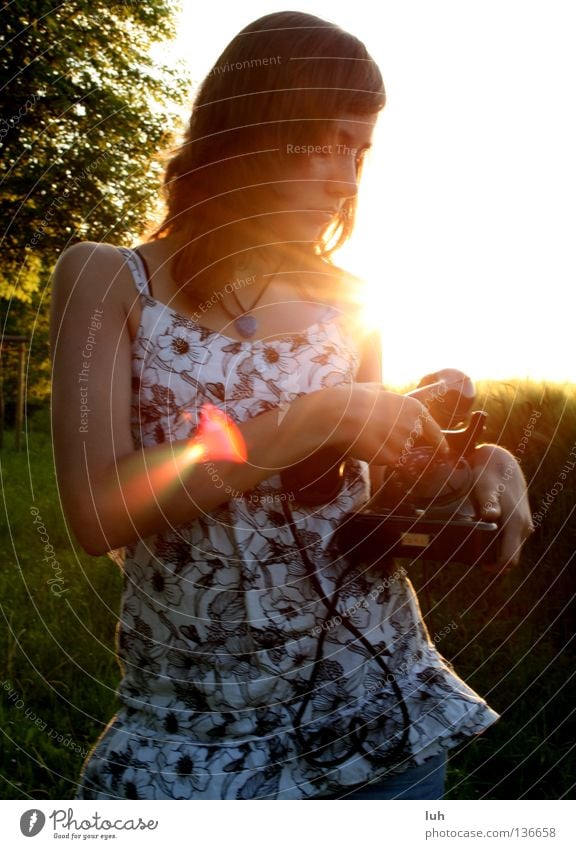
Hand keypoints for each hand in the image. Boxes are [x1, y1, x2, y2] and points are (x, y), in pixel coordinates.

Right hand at [328, 383, 448, 466]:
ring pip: (397, 453)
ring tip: (367, 437)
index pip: (433, 430)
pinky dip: (376, 457)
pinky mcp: (390, 458)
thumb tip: (382, 388)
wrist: (340, 414)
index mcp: (413, 408)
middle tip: (378, 433)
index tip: (443, 450)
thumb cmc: (353, 400)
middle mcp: (413, 426)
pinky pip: (385, 461)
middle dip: (398, 440)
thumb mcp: (373, 388)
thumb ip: (383, 392)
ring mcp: (403, 443)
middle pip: (410, 441)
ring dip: (385, 449)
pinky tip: (365, 446)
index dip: (439, 441)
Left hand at [469, 444, 533, 569]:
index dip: (495, 568)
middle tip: (474, 560)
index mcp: (515, 523)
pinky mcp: (520, 520)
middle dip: (496, 564)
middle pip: (512, 557)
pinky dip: (501, 544)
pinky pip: (512, 539)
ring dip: (498, 553)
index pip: (509, 559)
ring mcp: (523, 523)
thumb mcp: (484, 486)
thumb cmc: (489, 474)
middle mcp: (523, 526)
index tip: (480, 566)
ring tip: (476, 549)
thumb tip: (490, 515)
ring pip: (512, 548)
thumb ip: (487, 501)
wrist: (501, 461)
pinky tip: (484, 538)